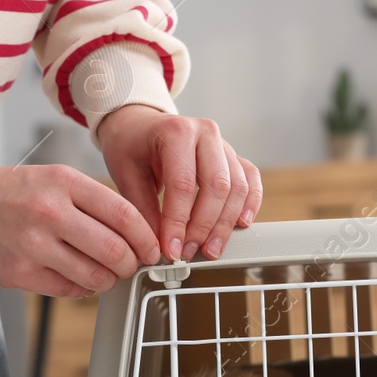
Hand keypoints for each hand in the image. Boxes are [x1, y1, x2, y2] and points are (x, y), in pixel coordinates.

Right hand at [0, 165, 158, 295]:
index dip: (146, 238)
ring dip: (109, 280)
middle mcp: (49, 212)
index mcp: (63, 183)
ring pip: (96, 276)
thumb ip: (93, 203)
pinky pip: (70, 289)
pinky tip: (79, 277)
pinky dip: (83, 288)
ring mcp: (33, 245)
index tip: (150, 248)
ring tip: (105, 273)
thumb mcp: (53, 179)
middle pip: (115, 250)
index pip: (124, 215)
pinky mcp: (20, 273)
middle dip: (132, 264)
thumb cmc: (10, 193)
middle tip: (131, 265)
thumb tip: (135, 234)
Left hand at [95, 104, 261, 260]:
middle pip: (217, 186)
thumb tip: (159, 246)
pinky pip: (251, 180)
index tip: (171, 249)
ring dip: (226, 223)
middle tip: (189, 251)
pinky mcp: (232, 156)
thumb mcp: (126, 175)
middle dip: (204, 226)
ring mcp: (223, 144)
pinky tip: (240, 224)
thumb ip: (144, 210)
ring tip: (210, 248)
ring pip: (237, 187)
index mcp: (176, 131)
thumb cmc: (131, 145)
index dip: (178, 222)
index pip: (183, 184)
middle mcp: (205, 133)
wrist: (138, 125)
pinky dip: (249, 203)